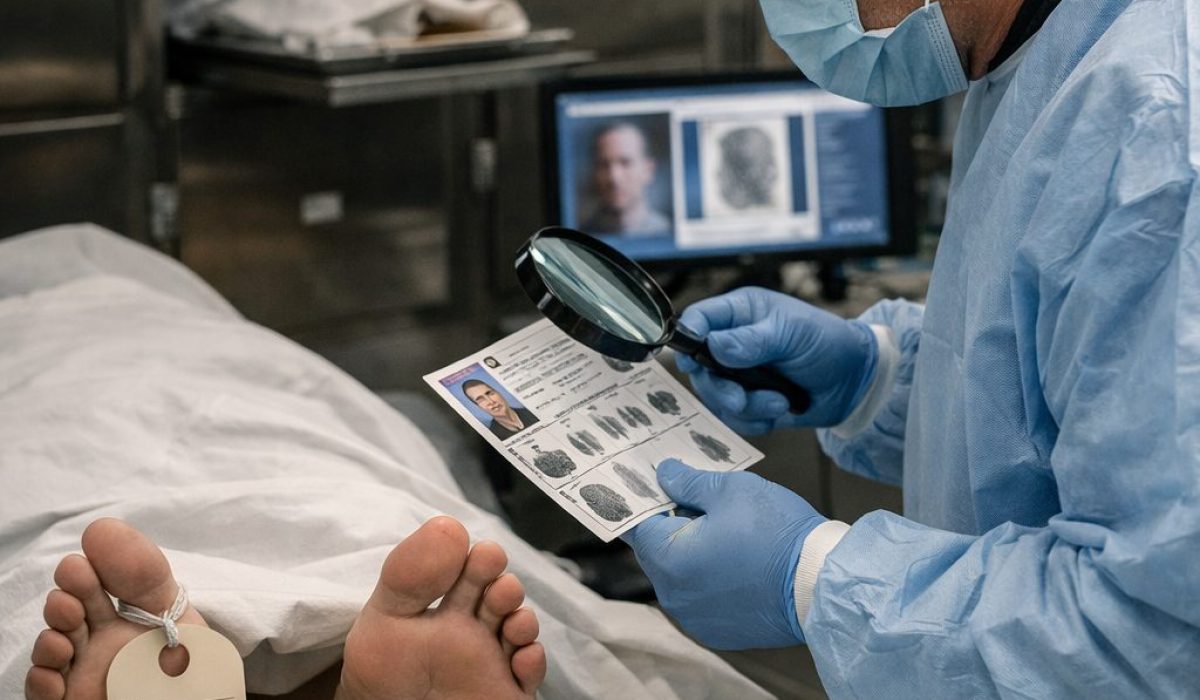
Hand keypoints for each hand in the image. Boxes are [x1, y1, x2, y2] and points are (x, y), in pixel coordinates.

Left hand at [622, 459, 825, 649]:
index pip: (638, 525)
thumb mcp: (731, 490)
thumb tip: (664, 474)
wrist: (822, 583)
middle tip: (699, 502)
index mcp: (669, 559)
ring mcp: (696, 619)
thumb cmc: (777, 532)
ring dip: (691, 555)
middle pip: (658, 552)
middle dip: (672, 526)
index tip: (654, 486)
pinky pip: (701, 598)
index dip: (647, 501)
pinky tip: (736, 563)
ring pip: (679, 577)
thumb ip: (689, 482)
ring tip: (724, 533)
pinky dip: (709, 581)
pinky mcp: (719, 633)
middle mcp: (674, 596)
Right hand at [676, 287, 876, 432]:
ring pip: (715, 398)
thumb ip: (752, 339)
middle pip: (698, 368)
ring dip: (747, 406)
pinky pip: (733, 419)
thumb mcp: (792, 332)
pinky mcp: (750, 402)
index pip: (697, 320)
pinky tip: (780, 410)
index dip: (688, 339)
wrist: (854, 381)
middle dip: (720, 388)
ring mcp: (739, 375)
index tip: (693, 362)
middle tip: (740, 397)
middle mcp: (732, 344)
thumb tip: (714, 345)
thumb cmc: (827, 341)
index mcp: (739, 314)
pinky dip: (755, 420)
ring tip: (779, 402)